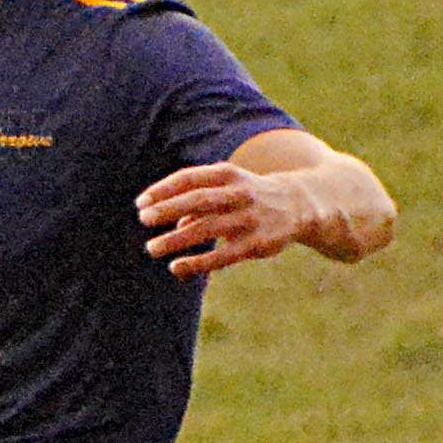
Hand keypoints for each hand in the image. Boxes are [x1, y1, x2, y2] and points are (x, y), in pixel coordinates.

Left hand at [137, 163, 309, 279]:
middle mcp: (240, 193)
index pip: (190, 178)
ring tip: (152, 248)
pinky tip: (176, 268)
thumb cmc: (248, 195)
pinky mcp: (257, 244)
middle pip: (198, 200)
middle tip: (144, 219)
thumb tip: (176, 225)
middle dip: (169, 209)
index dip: (164, 190)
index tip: (141, 203)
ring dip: (176, 239)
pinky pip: (222, 255)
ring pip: (207, 228)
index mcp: (229, 174)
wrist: (301, 204)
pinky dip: (197, 262)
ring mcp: (249, 218)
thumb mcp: (227, 188)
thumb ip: (199, 202)